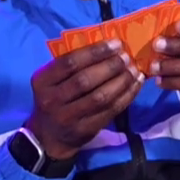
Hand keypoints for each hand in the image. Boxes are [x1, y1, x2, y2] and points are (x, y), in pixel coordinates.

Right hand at [27, 39, 143, 159]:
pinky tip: (136, 84)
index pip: (69, 63)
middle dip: (110, 66)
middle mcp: (53, 99)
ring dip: (121, 81)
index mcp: (43, 81)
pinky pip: (110, 111)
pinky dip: (127, 95)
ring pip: (100, 97)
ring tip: (134, 70)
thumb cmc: (54, 98)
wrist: (49, 136)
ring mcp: (69, 117)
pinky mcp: (86, 129)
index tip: (115, 44)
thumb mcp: (51, 80)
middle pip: (85, 80)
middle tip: (126, 57)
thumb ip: (71, 65)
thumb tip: (107, 46)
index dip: (95, 52)